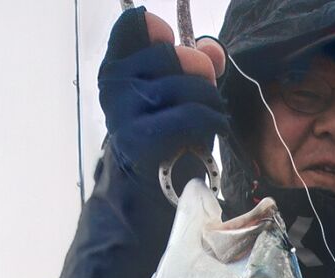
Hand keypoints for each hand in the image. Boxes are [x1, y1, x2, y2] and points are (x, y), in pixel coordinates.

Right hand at [98, 7, 227, 179]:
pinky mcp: (139, 138)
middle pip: (169, 54)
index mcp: (117, 66)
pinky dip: (212, 119)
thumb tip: (213, 48)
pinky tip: (220, 127)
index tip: (177, 48)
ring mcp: (122, 112)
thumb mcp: (180, 96)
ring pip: (182, 85)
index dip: (161, 32)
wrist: (152, 193)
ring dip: (211, 100)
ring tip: (218, 115)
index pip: (134, 26)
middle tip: (211, 95)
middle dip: (200, 72)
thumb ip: (195, 65)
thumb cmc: (168, 139)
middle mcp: (113, 84)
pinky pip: (188, 115)